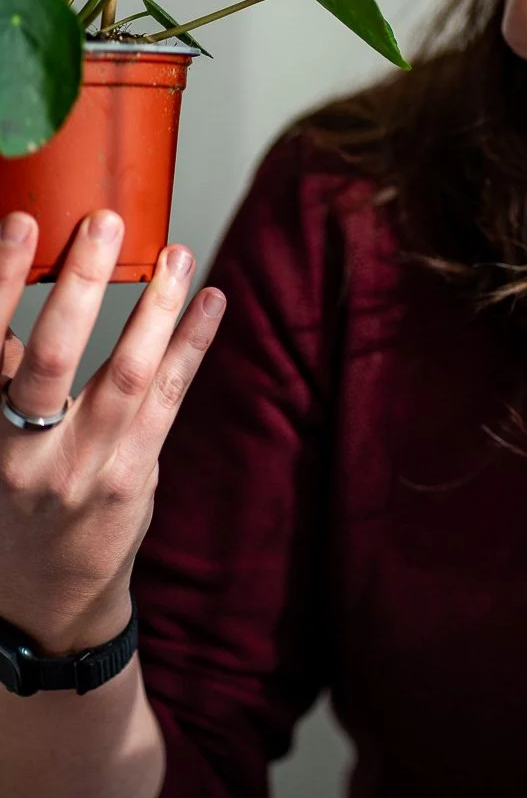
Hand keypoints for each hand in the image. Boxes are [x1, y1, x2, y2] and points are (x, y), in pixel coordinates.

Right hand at [0, 210, 224, 655]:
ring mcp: (83, 467)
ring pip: (126, 374)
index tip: (22, 223)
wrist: (46, 600)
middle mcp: (22, 453)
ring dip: (156, 306)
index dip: (0, 280)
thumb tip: (20, 291)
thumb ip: (2, 377)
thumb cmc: (14, 500)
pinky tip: (211, 302)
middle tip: (104, 221)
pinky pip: (170, 398)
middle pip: (50, 358)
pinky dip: (193, 343)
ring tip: (177, 253)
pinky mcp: (134, 476)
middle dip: (81, 284)